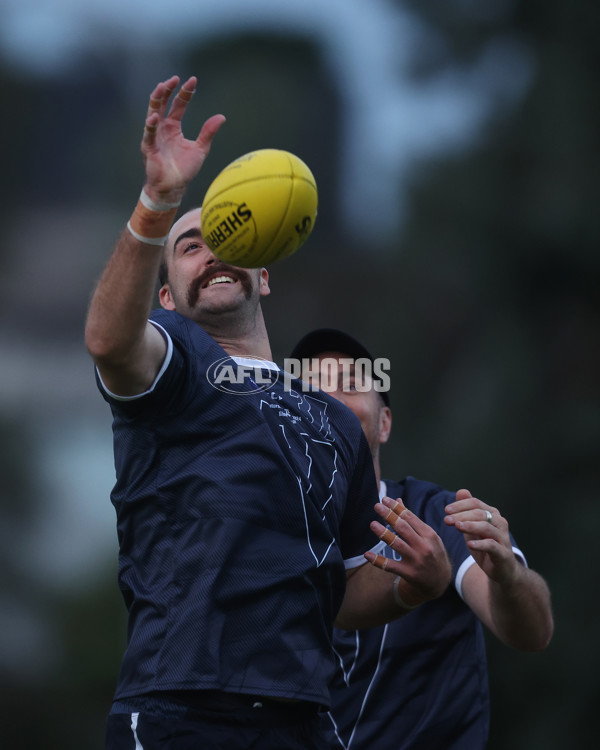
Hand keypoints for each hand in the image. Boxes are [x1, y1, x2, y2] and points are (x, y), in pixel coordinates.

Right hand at [141, 75, 225, 201]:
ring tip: (162, 87)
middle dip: (168, 90)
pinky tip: (155, 116)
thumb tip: (221, 117)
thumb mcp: (200, 149)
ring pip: (152, 113)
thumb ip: (208, 133)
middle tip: (174, 79)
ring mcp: (154, 136)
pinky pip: (149, 134)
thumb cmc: (184, 170)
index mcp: (174, 126)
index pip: (178, 104)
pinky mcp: (149, 148)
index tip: (193, 80)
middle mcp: (162, 128)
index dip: (185, 92)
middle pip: (162, 103)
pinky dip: (151, 125)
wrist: (173, 188)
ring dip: (156, 100)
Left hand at [364, 497, 451, 603]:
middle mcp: (423, 546)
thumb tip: (398, 500)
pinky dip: (378, 561)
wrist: (440, 581)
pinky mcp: (409, 573)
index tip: (384, 499)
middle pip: (403, 528)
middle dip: (389, 515)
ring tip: (372, 524)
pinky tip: (367, 554)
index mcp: (429, 534)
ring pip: (397, 544)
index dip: (396, 507)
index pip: (410, 517)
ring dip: (383, 533)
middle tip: (377, 506)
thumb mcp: (428, 535)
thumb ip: (412, 519)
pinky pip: (390, 566)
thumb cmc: (433, 552)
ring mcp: (416, 560)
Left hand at [444, 488, 519, 584]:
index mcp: (492, 514)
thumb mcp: (473, 529)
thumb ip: (466, 512)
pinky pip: (492, 545)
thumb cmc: (485, 547)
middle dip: (461, 515)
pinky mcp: (503, 553)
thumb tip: (461, 491)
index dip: (460, 505)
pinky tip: (469, 544)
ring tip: (457, 527)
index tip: (446, 510)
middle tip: (447, 520)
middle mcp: (499, 523)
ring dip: (470, 526)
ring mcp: (503, 538)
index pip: (475, 503)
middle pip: (480, 513)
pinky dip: (480, 544)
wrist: (502, 570)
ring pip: (486, 527)